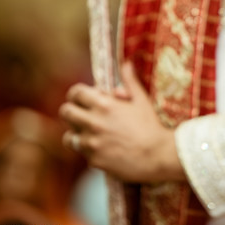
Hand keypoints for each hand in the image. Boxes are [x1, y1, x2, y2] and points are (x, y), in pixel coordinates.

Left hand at [59, 62, 184, 182]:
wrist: (158, 155)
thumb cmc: (151, 126)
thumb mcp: (142, 100)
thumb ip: (130, 82)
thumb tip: (126, 64)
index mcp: (104, 105)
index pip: (75, 93)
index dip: (76, 94)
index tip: (81, 97)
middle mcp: (93, 123)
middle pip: (66, 112)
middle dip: (71, 111)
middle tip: (81, 114)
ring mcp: (91, 143)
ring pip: (68, 136)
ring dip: (77, 133)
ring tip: (90, 134)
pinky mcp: (93, 160)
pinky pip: (82, 152)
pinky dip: (89, 150)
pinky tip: (103, 148)